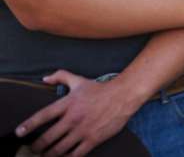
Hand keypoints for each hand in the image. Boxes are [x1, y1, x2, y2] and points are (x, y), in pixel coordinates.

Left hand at [17, 71, 136, 156]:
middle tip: (34, 149)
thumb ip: (61, 76)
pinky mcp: (93, 139)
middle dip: (37, 146)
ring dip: (50, 155)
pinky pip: (75, 154)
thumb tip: (45, 79)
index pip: (43, 116)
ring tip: (46, 155)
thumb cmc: (100, 89)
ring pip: (59, 149)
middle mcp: (73, 118)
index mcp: (67, 104)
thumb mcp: (79, 80)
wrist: (123, 95)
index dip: (29, 125)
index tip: (19, 133)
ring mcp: (83, 130)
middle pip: (48, 138)